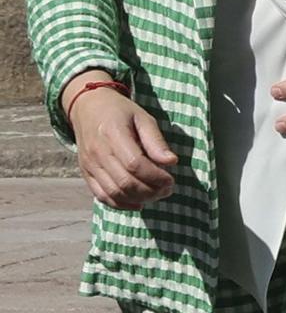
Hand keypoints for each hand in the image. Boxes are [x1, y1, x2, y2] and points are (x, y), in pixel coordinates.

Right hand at [68, 78, 177, 208]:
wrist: (88, 108)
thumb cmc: (120, 112)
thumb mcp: (143, 118)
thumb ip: (156, 141)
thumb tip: (172, 162)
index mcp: (113, 134)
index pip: (135, 164)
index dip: (156, 176)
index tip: (171, 179)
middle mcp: (97, 152)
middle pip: (125, 182)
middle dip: (150, 191)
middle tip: (168, 189)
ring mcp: (89, 165)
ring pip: (113, 193)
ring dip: (138, 199)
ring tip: (156, 195)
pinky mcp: (86, 173)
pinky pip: (101, 195)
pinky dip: (121, 204)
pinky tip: (138, 203)